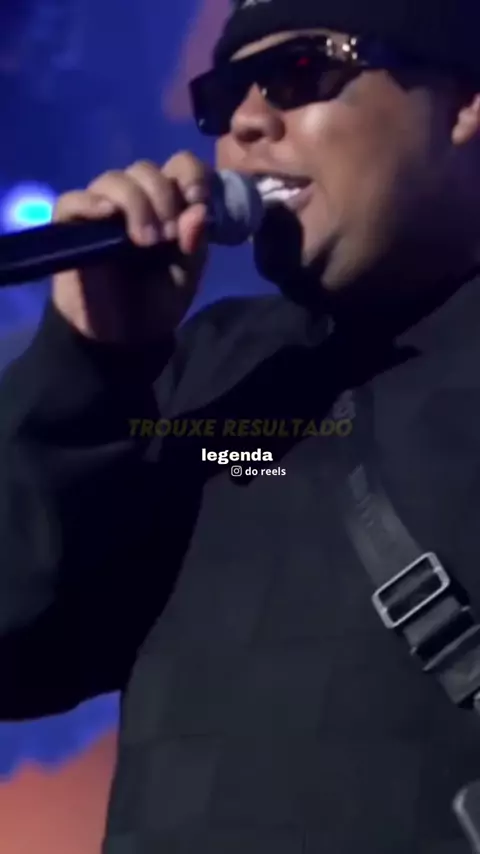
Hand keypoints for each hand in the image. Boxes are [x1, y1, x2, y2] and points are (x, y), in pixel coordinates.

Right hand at [52, 153, 210, 342]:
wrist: (122, 338)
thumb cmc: (156, 303)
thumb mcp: (186, 277)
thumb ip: (194, 245)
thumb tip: (199, 211)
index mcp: (168, 206)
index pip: (179, 166)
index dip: (191, 175)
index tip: (198, 201)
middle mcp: (135, 200)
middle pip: (145, 170)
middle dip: (162, 196)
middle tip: (168, 236)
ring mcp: (102, 210)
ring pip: (113, 180)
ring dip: (135, 202)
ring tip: (145, 241)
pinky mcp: (71, 227)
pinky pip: (73, 201)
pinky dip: (90, 203)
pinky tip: (106, 215)